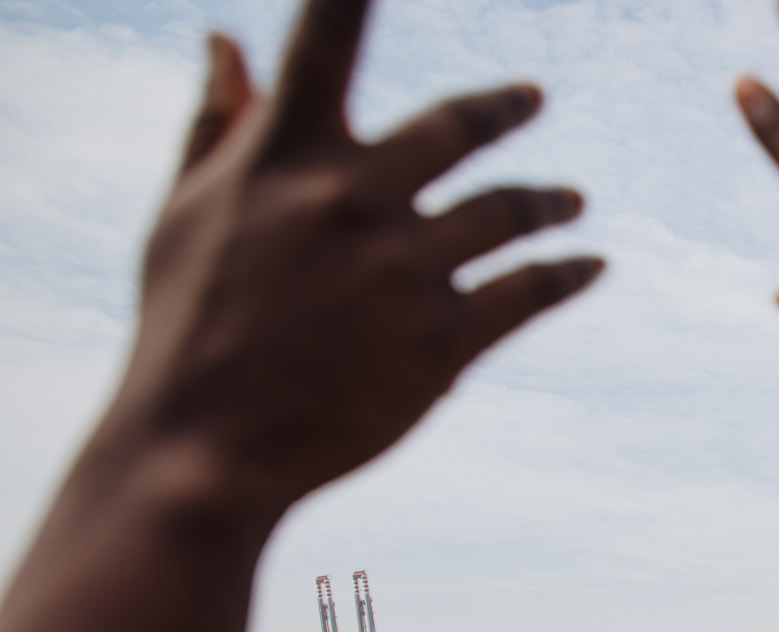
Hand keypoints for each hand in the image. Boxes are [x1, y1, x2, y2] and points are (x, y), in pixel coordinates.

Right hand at [103, 1, 600, 514]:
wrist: (207, 444)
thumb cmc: (186, 323)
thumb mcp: (186, 212)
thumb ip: (217, 122)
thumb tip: (224, 36)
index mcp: (284, 156)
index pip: (328, 40)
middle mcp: (354, 199)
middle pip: (457, 127)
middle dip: (505, 107)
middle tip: (533, 98)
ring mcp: (405, 270)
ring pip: (507, 213)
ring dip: (549, 202)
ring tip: (571, 202)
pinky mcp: (443, 342)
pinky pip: (530, 292)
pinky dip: (569, 273)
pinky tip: (591, 264)